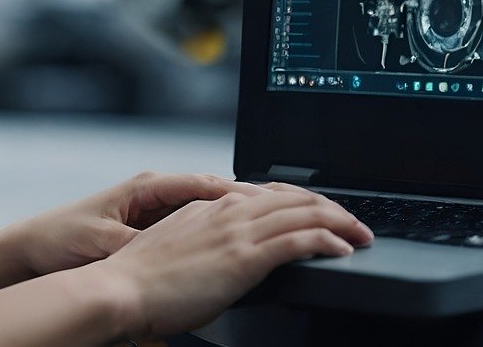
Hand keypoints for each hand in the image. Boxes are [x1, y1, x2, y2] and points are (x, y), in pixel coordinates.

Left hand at [0, 170, 268, 277]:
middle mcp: (155, 191)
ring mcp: (154, 206)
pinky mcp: (150, 223)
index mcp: (147, 187)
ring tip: (278, 222)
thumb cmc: (64, 238)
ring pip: (209, 206)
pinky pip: (195, 221)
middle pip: (216, 191)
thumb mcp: (104, 241)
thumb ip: (138, 242)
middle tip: (293, 207)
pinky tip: (237, 240)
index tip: (272, 200)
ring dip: (240, 213)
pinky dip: (219, 227)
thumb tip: (167, 248)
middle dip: (254, 199)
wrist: (35, 247)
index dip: (242, 192)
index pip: (205, 184)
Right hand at [90, 182, 373, 337]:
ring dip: (341, 221)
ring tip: (360, 234)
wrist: (122, 289)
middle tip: (355, 222)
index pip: (271, 193)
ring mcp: (238, 232)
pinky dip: (328, 241)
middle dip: (333, 208)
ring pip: (305, 214)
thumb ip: (204, 240)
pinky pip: (299, 241)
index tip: (323, 210)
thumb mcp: (177, 246)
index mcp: (213, 206)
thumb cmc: (141, 278)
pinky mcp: (244, 257)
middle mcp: (229, 211)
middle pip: (296, 198)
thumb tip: (221, 252)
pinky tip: (342, 249)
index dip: (304, 200)